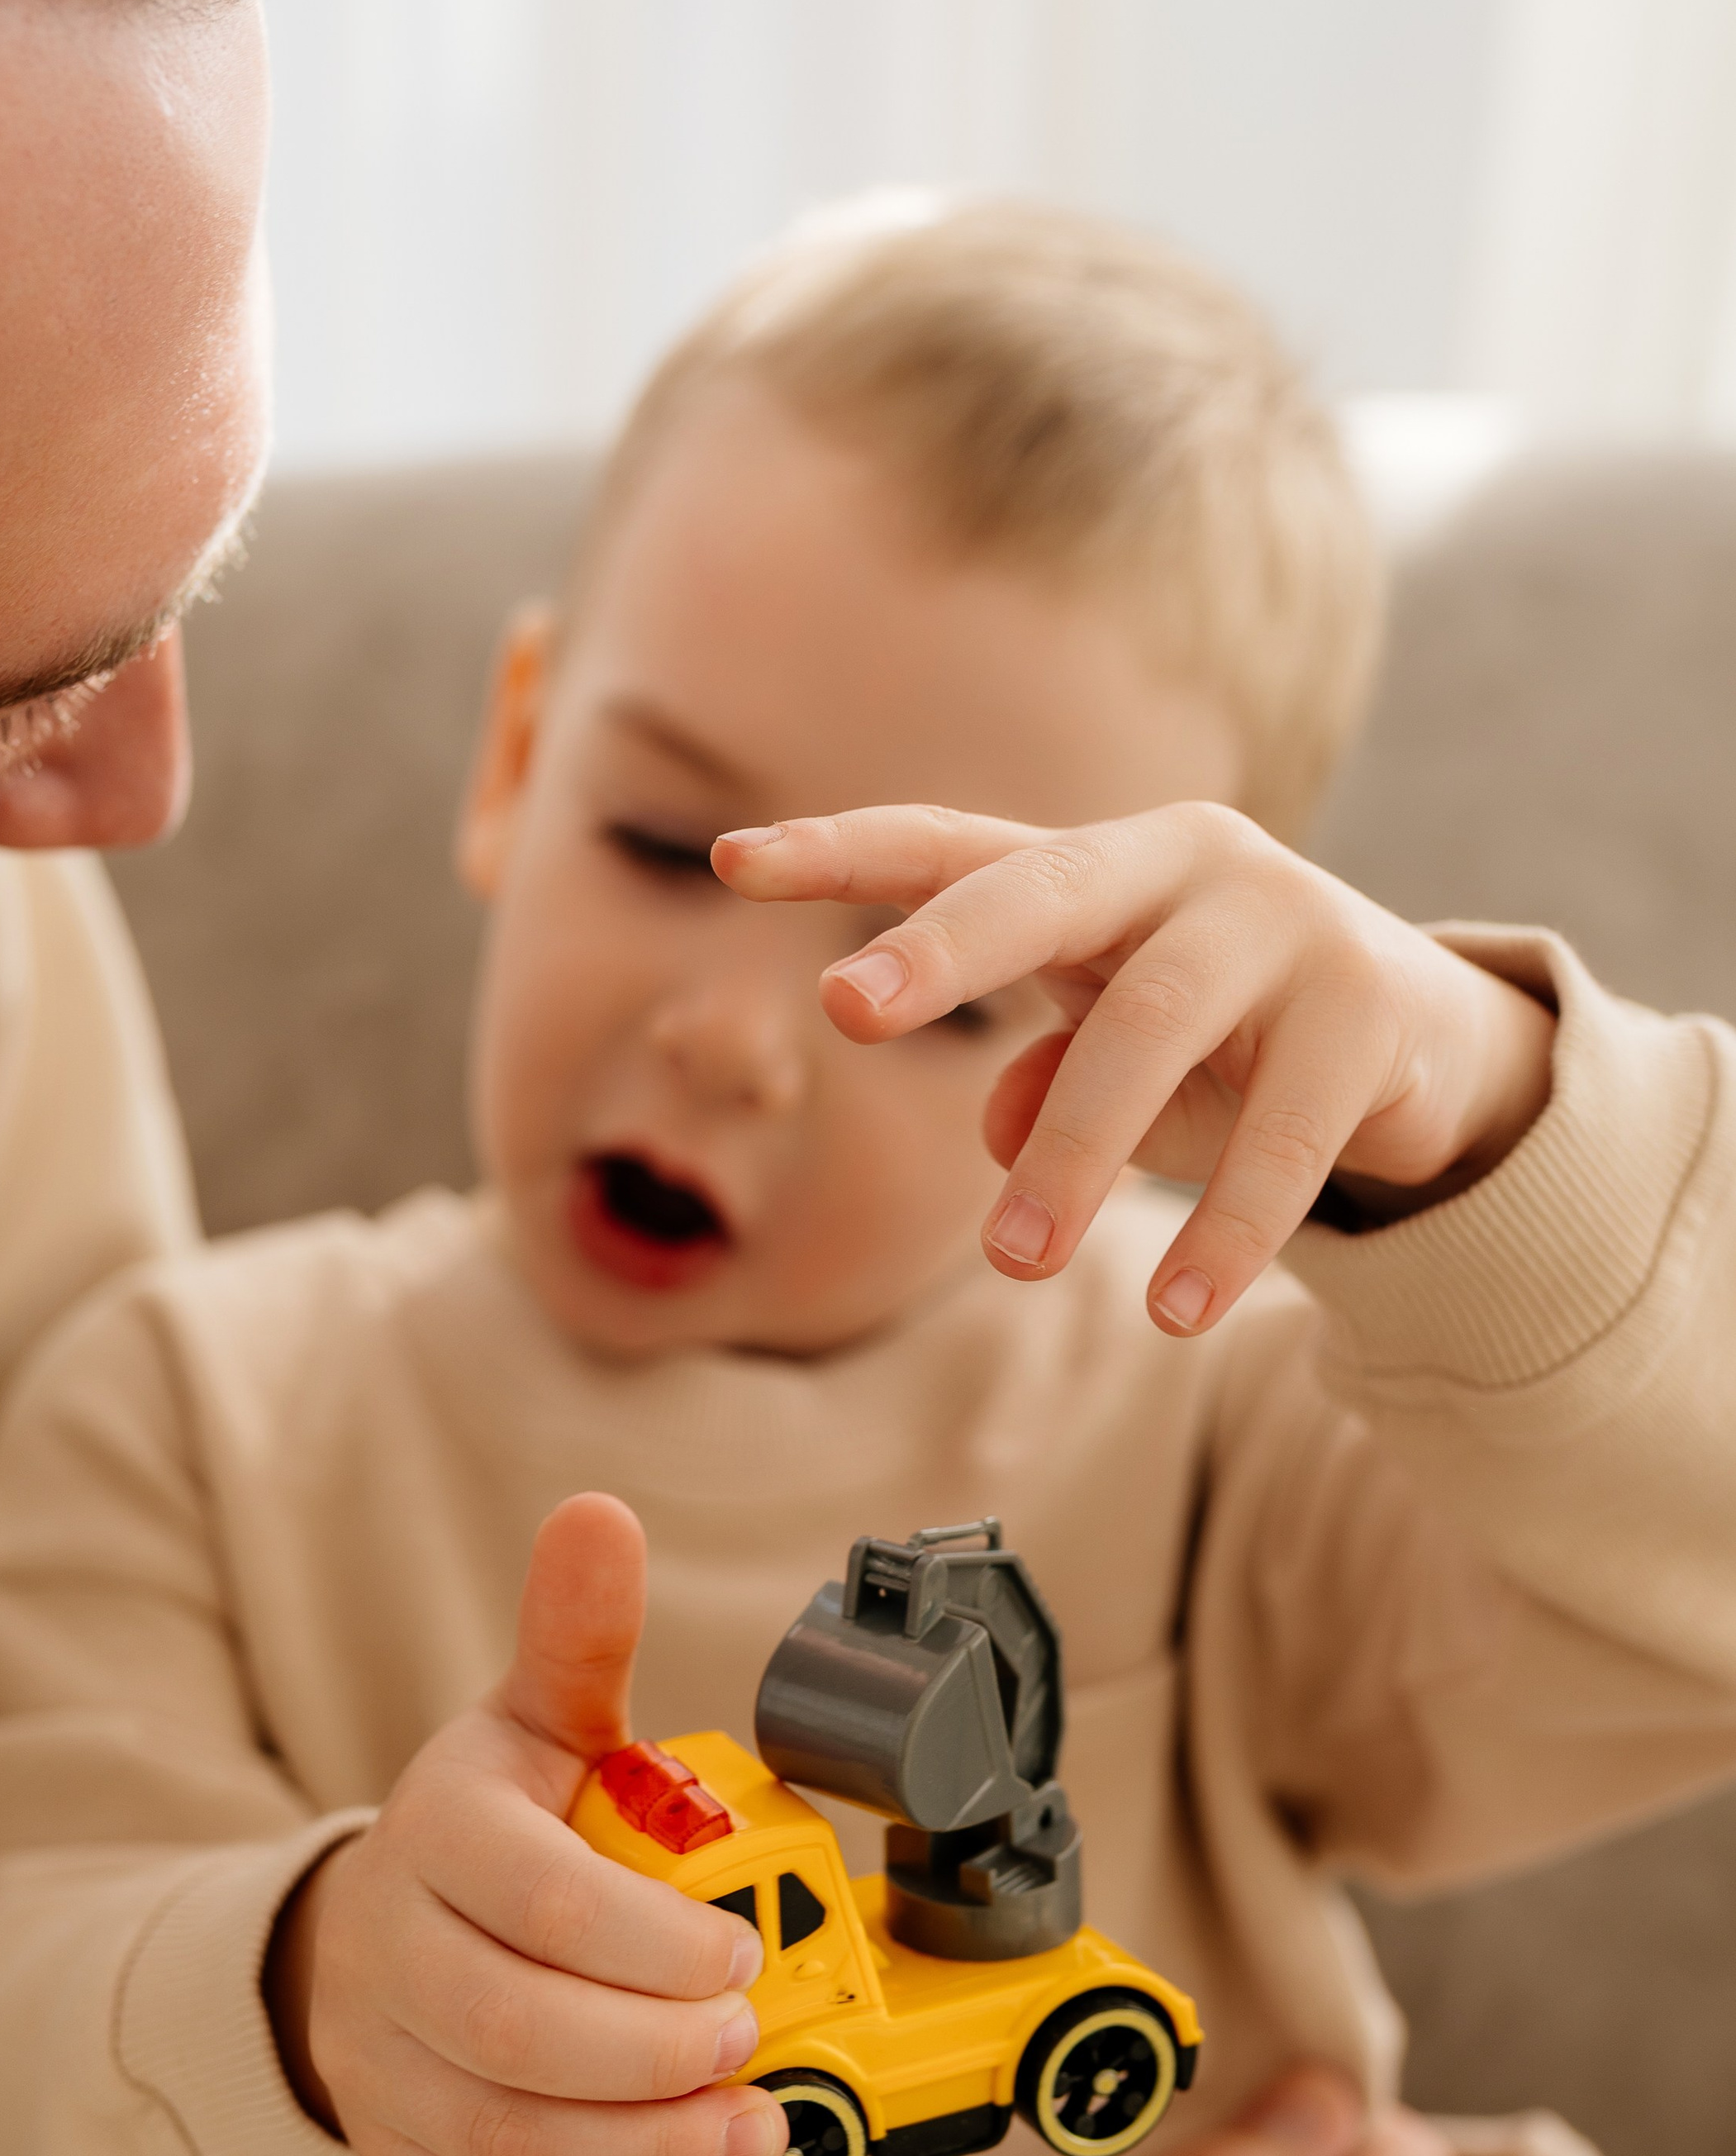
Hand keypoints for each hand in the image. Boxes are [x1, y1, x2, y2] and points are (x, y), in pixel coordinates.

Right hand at [265, 1491, 778, 2155]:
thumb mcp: (528, 1724)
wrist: (366, 1940)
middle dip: (653, 2058)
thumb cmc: (489, 1831)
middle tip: (756, 2054)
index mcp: (433, 1836)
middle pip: (512, 2034)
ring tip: (756, 2141)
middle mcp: (391, 1958)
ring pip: (504, 2139)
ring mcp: (388, 2071)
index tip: (740, 1956)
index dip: (647, 1941)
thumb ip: (575, 1637)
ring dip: (644, 2154)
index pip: (528, 1898)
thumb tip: (601, 1514)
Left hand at [711, 803, 1555, 1337]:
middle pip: (1047, 890)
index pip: (954, 845)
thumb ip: (1040, 1076)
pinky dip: (1225, 1229)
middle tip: (844, 1010)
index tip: (727, 862)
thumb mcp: (1111, 1056)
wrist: (1426, 1043)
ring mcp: (1286, 923)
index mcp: (1099, 867)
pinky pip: (1284, 1134)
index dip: (844, 851)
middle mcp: (1187, 863)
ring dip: (1076, 1149)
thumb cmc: (1221, 1043)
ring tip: (1013, 1262)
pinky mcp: (1368, 1013)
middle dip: (942, 945)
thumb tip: (993, 1124)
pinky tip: (1175, 1310)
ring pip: (1153, 1025)